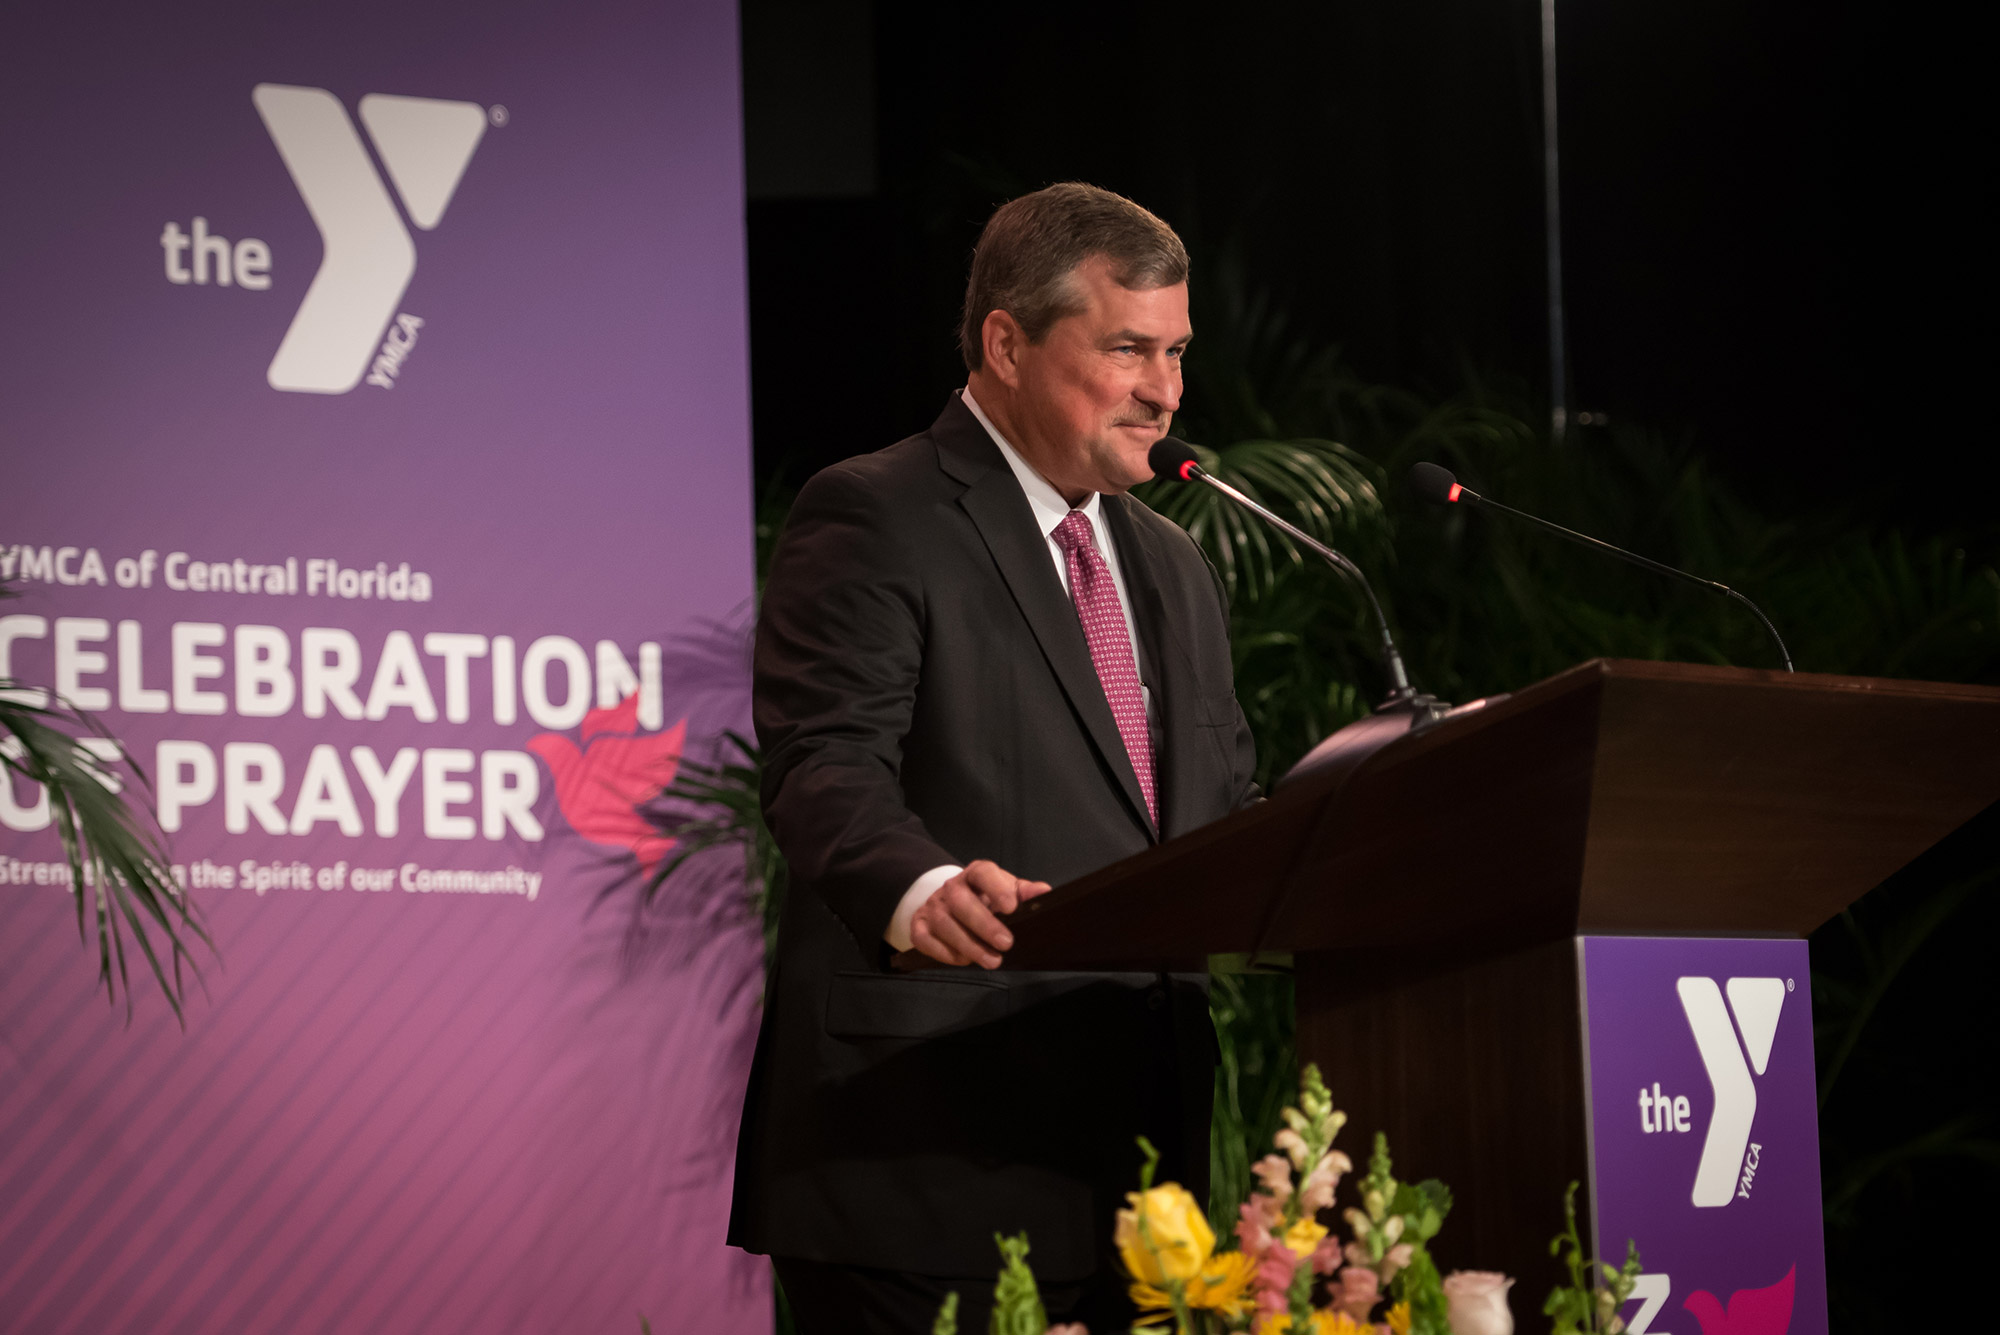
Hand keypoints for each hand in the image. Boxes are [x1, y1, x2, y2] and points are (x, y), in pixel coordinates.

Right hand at [908, 859, 1051, 968]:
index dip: (996, 888)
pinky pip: (926, 939)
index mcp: (975, 874)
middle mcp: (951, 888)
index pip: (982, 873)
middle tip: (1006, 943)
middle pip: (961, 901)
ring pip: (944, 923)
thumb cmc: (986, 899)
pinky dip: (945, 952)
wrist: (950, 902)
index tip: (1011, 907)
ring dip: (969, 945)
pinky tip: (964, 960)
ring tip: (991, 960)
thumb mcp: (1007, 892)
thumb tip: (1044, 892)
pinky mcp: (919, 925)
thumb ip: (1025, 893)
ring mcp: (932, 906)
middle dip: (984, 924)